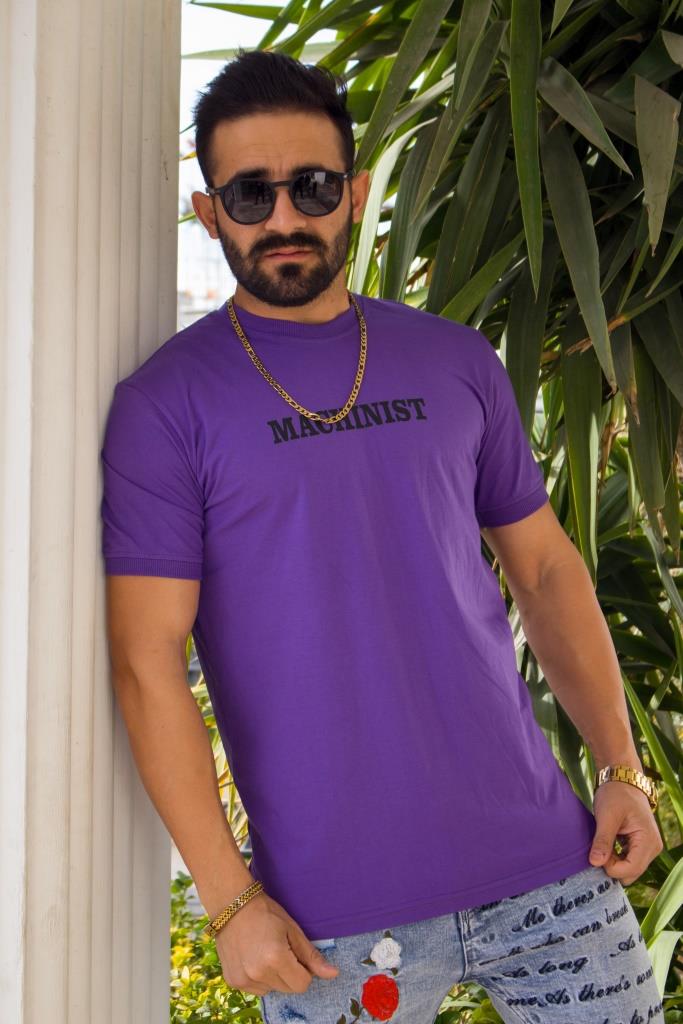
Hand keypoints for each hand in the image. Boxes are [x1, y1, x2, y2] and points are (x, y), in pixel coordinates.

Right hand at [214, 890, 339, 996]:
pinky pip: (257, 990)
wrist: (232, 905)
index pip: (302, 984)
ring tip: (264, 952)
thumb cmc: (266, 913)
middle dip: (290, 973)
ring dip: (274, 977)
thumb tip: (334, 974)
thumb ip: (311, 956)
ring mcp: (243, 979)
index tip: (296, 953)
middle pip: (288, 988)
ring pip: (272, 989)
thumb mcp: (292, 930)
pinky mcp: (233, 982)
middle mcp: (258, 973)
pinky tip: (253, 958)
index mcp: (276, 958)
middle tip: (280, 949)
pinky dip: (259, 978)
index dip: (304, 970)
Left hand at [589, 780, 663, 885]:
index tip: (596, 853)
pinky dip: (616, 858)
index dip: (610, 867)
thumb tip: (594, 863)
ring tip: (603, 844)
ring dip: (614, 862)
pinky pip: (628, 862)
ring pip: (629, 870)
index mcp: (648, 841)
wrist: (622, 780)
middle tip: (599, 847)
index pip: (630, 870)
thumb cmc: (616, 794)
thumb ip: (602, 840)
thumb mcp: (606, 815)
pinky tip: (607, 845)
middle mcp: (653, 848)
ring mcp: (648, 848)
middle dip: (612, 866)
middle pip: (631, 873)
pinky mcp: (641, 847)